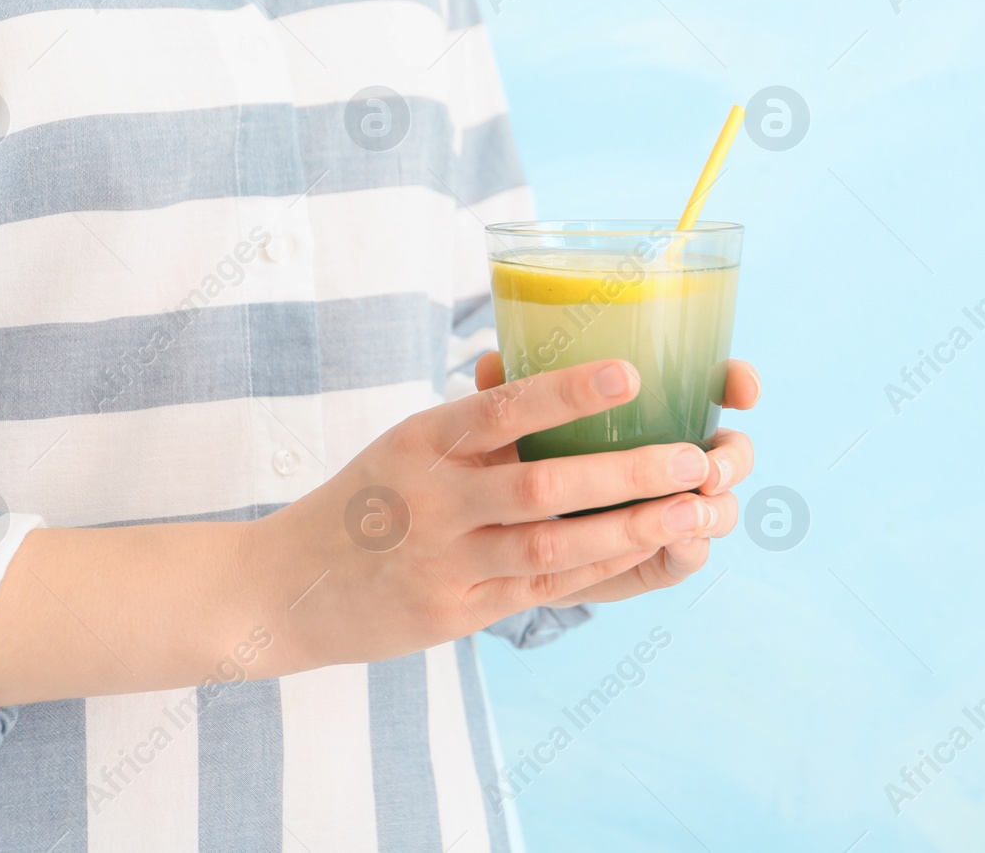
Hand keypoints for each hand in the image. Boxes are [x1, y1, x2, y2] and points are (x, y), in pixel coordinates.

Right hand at [243, 357, 755, 670]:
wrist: (289, 587)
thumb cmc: (367, 499)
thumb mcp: (406, 444)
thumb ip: (476, 423)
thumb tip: (551, 372)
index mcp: (421, 440)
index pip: (500, 409)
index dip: (566, 391)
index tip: (632, 374)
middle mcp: (432, 499)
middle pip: (540, 486)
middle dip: (624, 474)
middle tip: (694, 458)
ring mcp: (443, 561)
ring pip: (550, 547)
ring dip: (627, 528)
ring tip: (691, 510)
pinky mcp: (455, 612)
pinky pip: (541, 588)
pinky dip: (597, 568)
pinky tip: (644, 549)